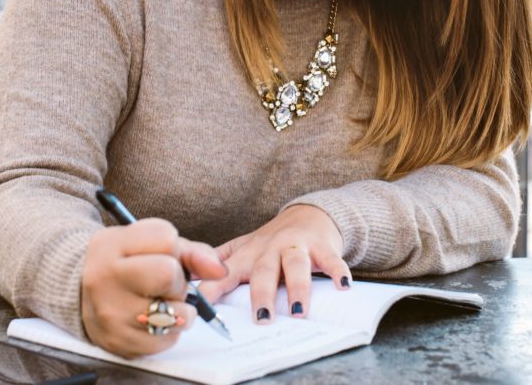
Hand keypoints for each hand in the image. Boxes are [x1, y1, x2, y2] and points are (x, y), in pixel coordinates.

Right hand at [80, 218, 225, 357]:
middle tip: (163, 283)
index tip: (161, 255)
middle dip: (177, 280)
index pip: (167, 239)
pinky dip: (169, 331)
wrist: (81, 294)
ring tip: (161, 302)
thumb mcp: (148, 244)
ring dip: (180, 309)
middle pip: (169, 274)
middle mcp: (105, 278)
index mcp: (112, 245)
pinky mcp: (119, 342)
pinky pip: (167, 340)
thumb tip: (220, 270)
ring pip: (175, 312)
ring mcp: (110, 313)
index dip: (174, 248)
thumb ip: (190, 251)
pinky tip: (154, 320)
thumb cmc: (123, 264)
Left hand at [198, 205, 349, 323]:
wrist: (308, 214)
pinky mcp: (321, 245)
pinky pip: (331, 259)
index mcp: (247, 255)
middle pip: (263, 271)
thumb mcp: (242, 248)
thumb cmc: (271, 239)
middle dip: (262, 294)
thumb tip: (189, 280)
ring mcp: (295, 246)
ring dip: (297, 288)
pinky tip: (342, 286)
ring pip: (295, 266)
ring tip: (298, 312)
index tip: (201, 305)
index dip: (212, 289)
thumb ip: (219, 263)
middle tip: (262, 318)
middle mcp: (269, 249)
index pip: (224, 274)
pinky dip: (337, 271)